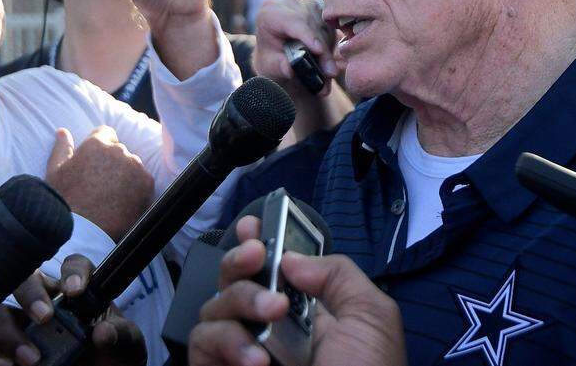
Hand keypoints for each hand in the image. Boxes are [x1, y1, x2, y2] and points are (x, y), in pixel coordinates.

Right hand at [0, 254, 146, 365]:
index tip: (76, 290)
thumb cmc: (114, 355)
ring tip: (32, 359)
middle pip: (24, 281)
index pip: (73, 266)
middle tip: (45, 318)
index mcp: (78, 293)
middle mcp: (46, 303)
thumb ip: (120, 335)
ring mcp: (23, 328)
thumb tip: (102, 333)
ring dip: (9, 333)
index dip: (73, 272)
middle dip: (30, 294)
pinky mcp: (6, 354)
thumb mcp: (126, 345)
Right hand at [46, 127, 153, 240]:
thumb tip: (62, 131)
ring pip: (133, 166)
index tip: (96, 164)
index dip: (100, 148)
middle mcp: (119, 151)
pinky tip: (121, 203)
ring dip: (126, 176)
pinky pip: (143, 182)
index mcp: (96, 144)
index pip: (106, 133)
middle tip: (101, 185)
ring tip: (110, 197)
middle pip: (120, 151)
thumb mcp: (55, 172)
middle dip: (113, 163)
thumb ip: (61, 148)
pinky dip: (136, 190)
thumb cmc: (63, 201)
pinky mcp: (147, 184)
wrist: (81, 231)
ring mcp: (135, 167)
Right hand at [188, 216, 405, 365]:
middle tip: (259, 257)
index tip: (254, 224)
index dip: (257, 242)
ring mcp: (243, 356)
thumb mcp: (372, 318)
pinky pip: (203, 345)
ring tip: (273, 316)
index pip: (273, 270)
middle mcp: (271, 332)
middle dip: (241, 259)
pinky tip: (257, 359)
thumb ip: (337, 275)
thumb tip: (291, 259)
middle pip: (234, 280)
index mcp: (308, 314)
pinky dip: (226, 344)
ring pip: (213, 307)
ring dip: (241, 301)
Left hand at [253, 0, 338, 93]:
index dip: (307, 35)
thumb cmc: (272, 59)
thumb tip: (289, 69)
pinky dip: (331, 42)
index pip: (292, 20)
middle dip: (322, 49)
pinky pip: (331, 24)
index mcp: (269, 12)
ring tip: (327, 69)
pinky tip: (326, 55)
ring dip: (328, 48)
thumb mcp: (272, 67)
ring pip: (324, 25)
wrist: (279, 52)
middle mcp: (288, 3)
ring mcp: (306, 3)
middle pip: (311, 24)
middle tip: (329, 72)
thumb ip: (279, 67)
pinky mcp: (320, 7)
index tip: (319, 50)